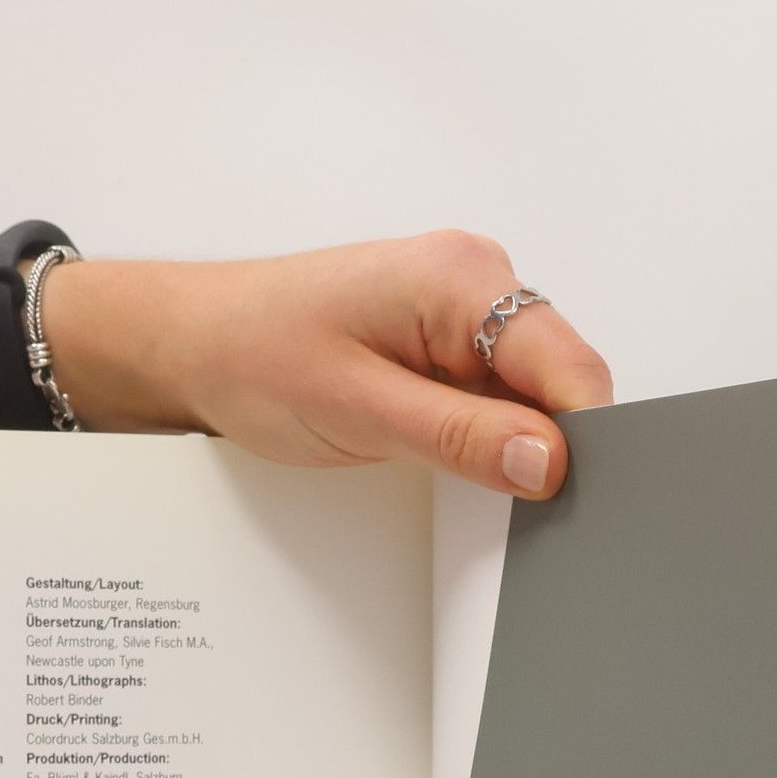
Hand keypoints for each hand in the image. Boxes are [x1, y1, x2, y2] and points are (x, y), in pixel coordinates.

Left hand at [53, 231, 613, 493]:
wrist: (192, 344)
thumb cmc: (252, 356)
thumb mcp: (358, 410)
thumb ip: (460, 437)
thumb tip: (549, 461)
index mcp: (462, 277)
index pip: (569, 364)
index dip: (584, 435)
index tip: (570, 496)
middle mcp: (473, 282)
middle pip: (559, 379)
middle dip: (546, 443)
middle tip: (504, 500)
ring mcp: (460, 312)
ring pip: (529, 394)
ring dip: (508, 442)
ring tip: (452, 470)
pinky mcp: (443, 344)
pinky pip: (493, 396)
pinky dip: (482, 436)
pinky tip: (445, 457)